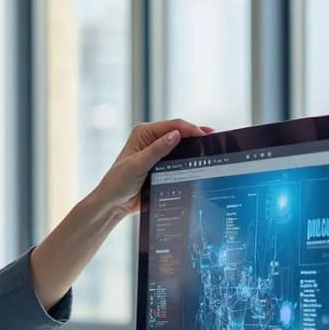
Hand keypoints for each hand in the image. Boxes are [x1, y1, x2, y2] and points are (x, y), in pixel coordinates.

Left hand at [91, 119, 211, 215]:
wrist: (114, 203)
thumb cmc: (118, 182)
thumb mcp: (137, 165)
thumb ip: (156, 150)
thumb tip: (175, 135)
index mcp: (143, 133)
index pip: (172, 126)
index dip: (190, 129)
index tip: (205, 135)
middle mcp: (151, 139)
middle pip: (179, 133)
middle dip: (196, 135)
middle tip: (214, 139)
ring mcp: (157, 152)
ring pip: (181, 145)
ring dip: (194, 147)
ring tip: (211, 148)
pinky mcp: (162, 164)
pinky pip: (179, 158)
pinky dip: (190, 158)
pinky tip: (200, 160)